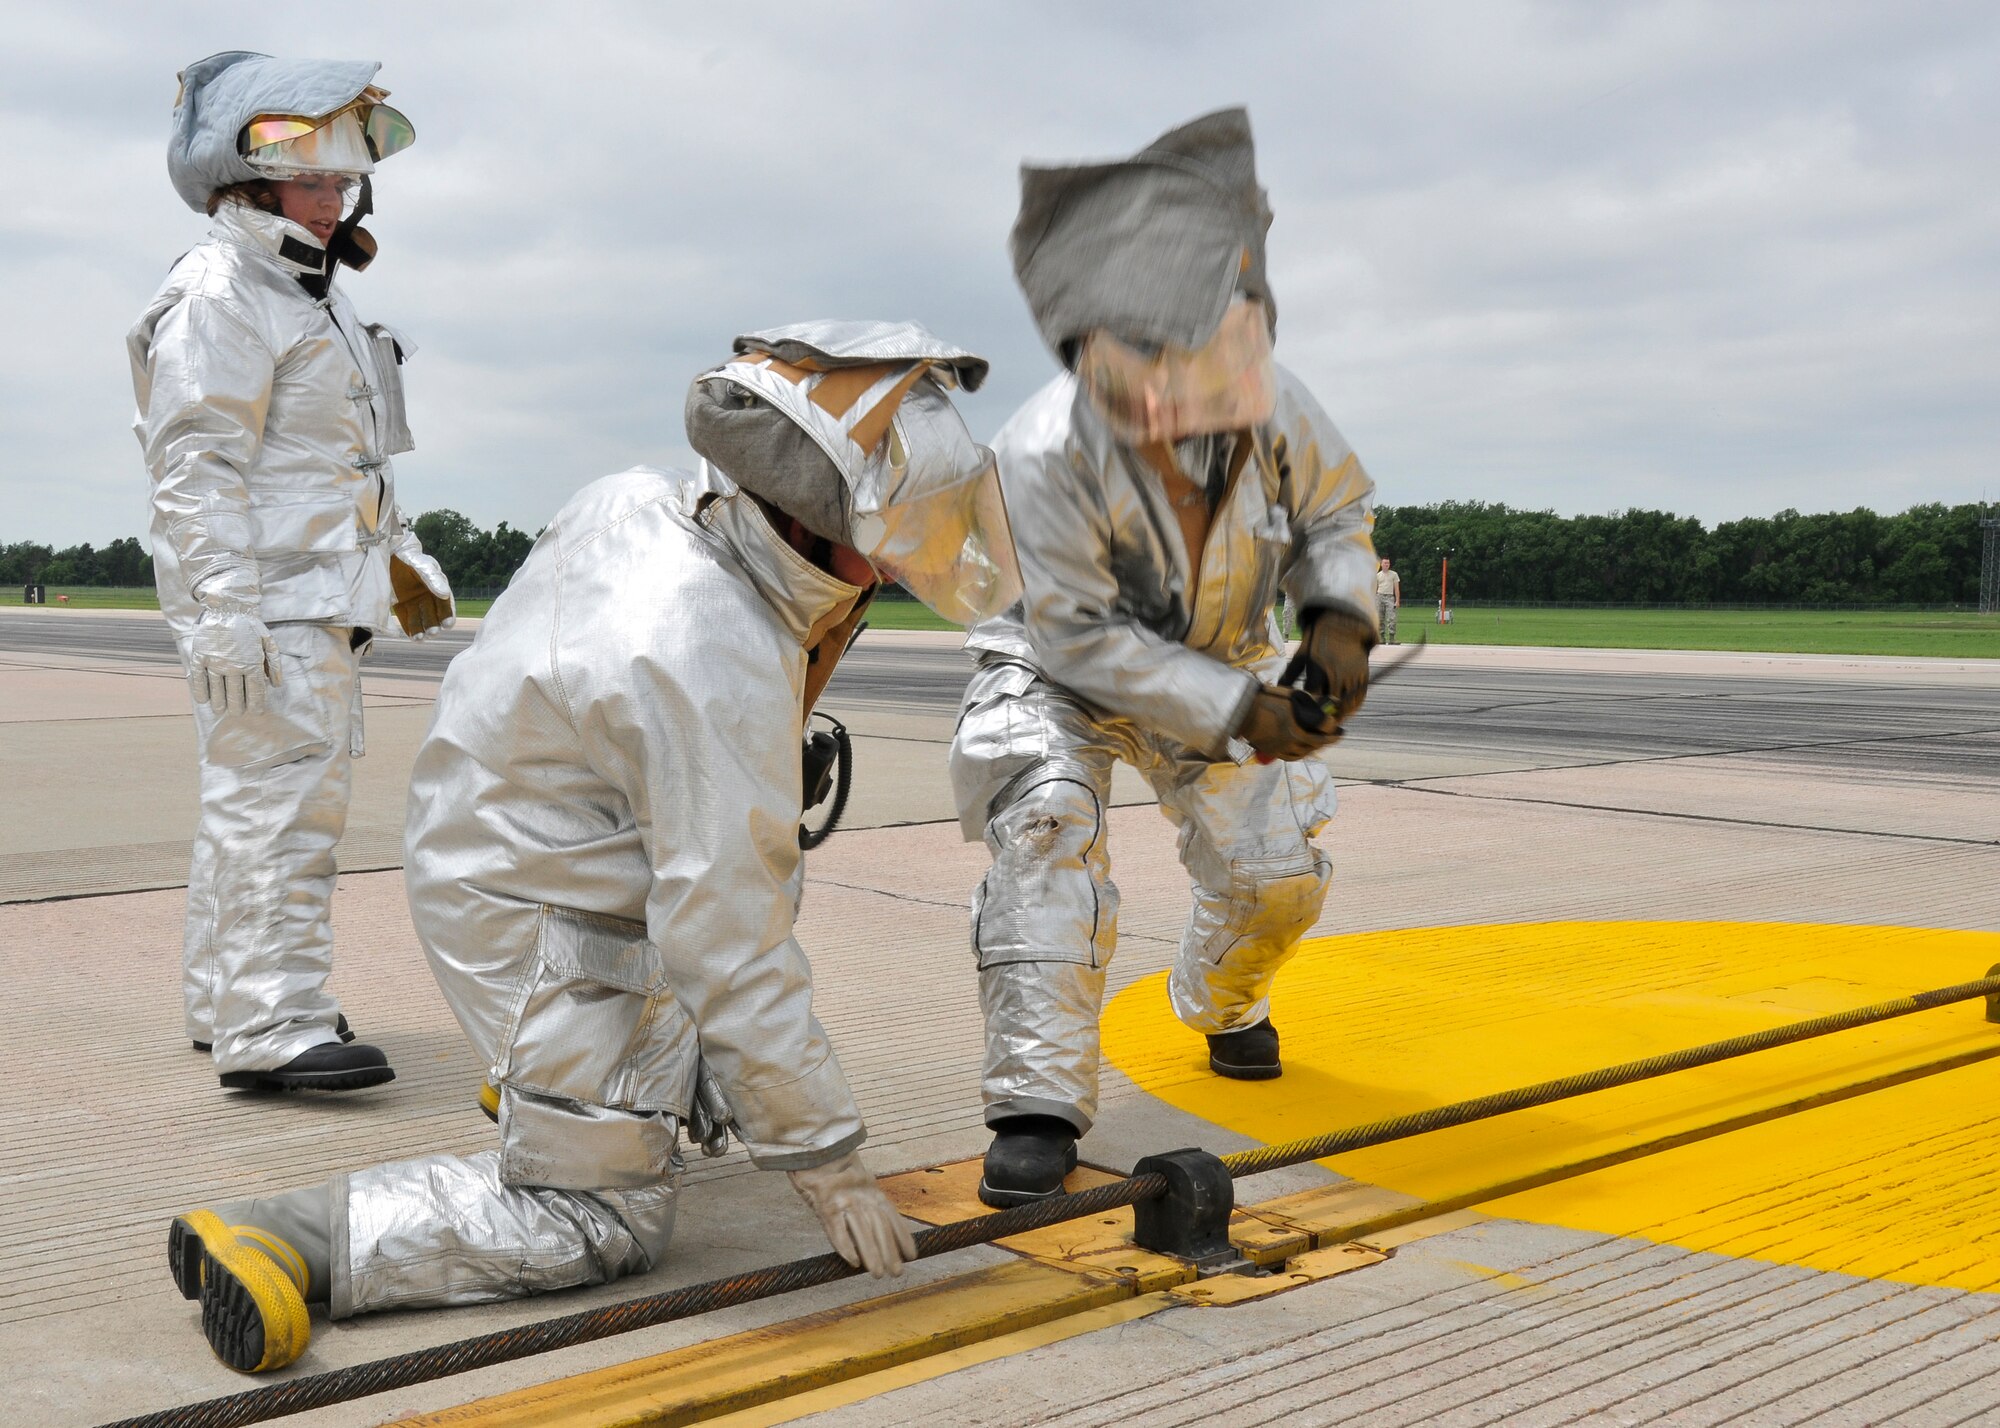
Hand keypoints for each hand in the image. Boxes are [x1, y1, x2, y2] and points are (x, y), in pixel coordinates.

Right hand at [186, 606, 280, 714]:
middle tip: (237, 713)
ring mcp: (215, 661)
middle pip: (235, 693)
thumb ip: (274, 664)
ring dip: (219, 702)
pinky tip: (203, 700)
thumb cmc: (250, 626)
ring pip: (217, 689)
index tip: (255, 712)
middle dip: (237, 706)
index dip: (256, 704)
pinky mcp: (200, 656)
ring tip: (220, 710)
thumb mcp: (269, 642)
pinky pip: (198, 678)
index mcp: (252, 663)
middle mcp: (233, 665)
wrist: (227, 607)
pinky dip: (200, 691)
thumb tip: (275, 685)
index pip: (255, 691)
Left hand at [391, 552, 454, 639]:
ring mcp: (413, 602)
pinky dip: (409, 629)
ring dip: (422, 630)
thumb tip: (445, 594)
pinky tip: (412, 637)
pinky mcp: (400, 605)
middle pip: (433, 615)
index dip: (448, 615)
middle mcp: (427, 596)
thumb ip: (433, 579)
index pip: (445, 604)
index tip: (448, 624)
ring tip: (421, 638)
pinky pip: (406, 620)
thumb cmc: (409, 557)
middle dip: (434, 625)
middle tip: (432, 632)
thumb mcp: (422, 566)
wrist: (388, 553)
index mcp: (437, 587)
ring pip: (420, 620)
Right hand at [788, 1151, 918, 1277]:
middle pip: (880, 1227)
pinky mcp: (826, 1206)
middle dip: (889, 1251)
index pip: (892, 1216)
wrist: (817, 1151)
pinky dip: (846, 1247)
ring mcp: (845, 1201)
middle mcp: (863, 1197)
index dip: (903, 1236)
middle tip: (896, 1273)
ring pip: (862, 1231)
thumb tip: (885, 1225)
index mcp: (873, 1191)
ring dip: (871, 1254)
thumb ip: (871, 1199)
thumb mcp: (860, 1181)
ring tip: (878, 1273)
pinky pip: (838, 1230)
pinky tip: (853, 1262)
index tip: (912, 1255)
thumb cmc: (836, 1170)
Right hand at [1237, 684, 1337, 761]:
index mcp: (1298, 722)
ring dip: (1317, 746)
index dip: (1334, 725)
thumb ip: (1313, 699)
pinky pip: (1293, 756)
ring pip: (1306, 751)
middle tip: (1338, 734)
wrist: (1243, 710)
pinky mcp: (1274, 752)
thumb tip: (1333, 701)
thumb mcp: (1293, 695)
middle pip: (1318, 741)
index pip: (1325, 727)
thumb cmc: (1268, 698)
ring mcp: (1283, 747)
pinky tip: (1305, 748)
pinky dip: (1302, 753)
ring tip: (1322, 741)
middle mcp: (1292, 738)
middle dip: (1331, 738)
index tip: (1339, 724)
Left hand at [1295, 607, 1374, 721]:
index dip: (1308, 710)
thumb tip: (1276, 690)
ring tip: (1330, 721)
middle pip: (1330, 706)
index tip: (1303, 717)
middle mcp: (1336, 674)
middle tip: (1317, 725)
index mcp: (1317, 670)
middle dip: (1324, 717)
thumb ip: (1289, 675)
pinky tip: (1344, 712)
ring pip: (1346, 706)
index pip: (1312, 700)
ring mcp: (1351, 676)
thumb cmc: (1317, 643)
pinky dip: (1352, 708)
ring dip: (1339, 716)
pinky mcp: (1362, 676)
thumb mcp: (1301, 656)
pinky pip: (1359, 699)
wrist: (1342, 627)